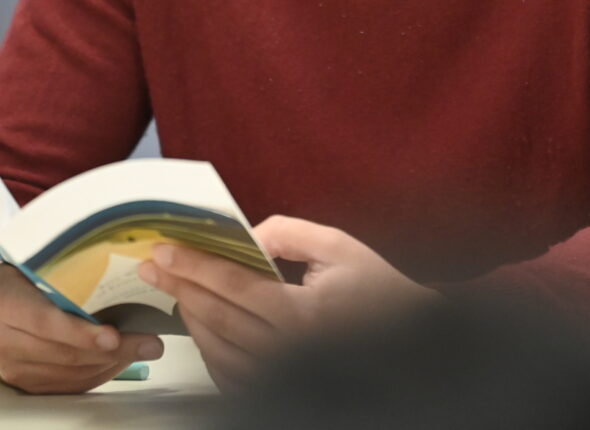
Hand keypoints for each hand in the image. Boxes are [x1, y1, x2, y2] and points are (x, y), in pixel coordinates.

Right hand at [0, 264, 162, 393]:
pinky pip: (64, 386)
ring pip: (67, 374)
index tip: (113, 336)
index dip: (81, 334)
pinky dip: (95, 375)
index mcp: (10, 306)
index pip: (47, 324)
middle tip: (149, 344)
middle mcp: (8, 342)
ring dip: (109, 365)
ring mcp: (14, 366)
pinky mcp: (23, 381)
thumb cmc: (17, 280)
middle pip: (64, 354)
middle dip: (113, 352)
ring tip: (141, 351)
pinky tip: (117, 363)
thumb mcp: (33, 270)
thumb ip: (66, 276)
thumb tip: (117, 266)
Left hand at [139, 216, 438, 389]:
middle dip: (179, 286)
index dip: (196, 267)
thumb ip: (290, 234)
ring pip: (214, 347)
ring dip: (188, 314)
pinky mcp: (274, 390)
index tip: (166, 251)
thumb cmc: (374, 290)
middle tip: (153, 264)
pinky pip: (226, 372)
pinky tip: (198, 322)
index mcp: (303, 315)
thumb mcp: (339, 248)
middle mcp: (287, 352)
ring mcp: (278, 377)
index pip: (235, 287)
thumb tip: (248, 237)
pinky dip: (205, 345)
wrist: (401, 337)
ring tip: (172, 287)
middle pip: (216, 318)